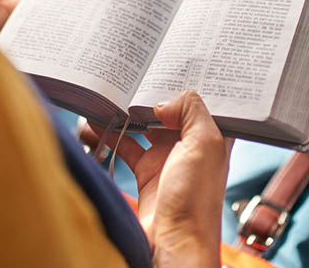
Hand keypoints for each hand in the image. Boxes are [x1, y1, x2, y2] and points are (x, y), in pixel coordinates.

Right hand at [82, 91, 232, 267]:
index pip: (199, 101)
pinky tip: (97, 124)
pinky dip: (111, 134)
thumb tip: (164, 101)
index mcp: (211, 136)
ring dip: (127, 114)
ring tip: (109, 98)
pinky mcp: (146, 173)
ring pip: (144, 126)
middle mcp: (191, 145)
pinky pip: (126, 146)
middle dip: (149, 96)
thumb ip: (191, 111)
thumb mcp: (204, 145)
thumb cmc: (196, 201)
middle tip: (129, 79)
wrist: (173, 243)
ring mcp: (167, 159)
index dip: (183, 83)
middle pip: (168, 111)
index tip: (163, 66)